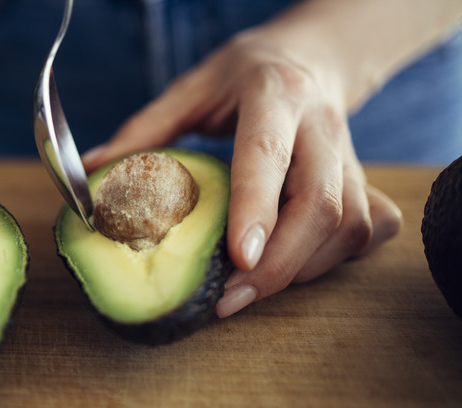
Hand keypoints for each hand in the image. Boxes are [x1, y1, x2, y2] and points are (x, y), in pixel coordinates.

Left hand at [82, 29, 402, 317]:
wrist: (310, 56)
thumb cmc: (245, 74)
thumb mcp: (193, 87)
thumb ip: (146, 129)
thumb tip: (92, 171)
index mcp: (273, 95)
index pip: (268, 154)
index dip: (257, 208)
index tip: (239, 258)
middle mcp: (320, 126)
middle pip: (321, 204)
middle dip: (279, 263)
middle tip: (231, 298)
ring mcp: (349, 154)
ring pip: (349, 224)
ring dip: (302, 269)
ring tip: (251, 289)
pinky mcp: (364, 178)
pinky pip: (369, 229)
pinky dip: (337, 258)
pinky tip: (301, 264)